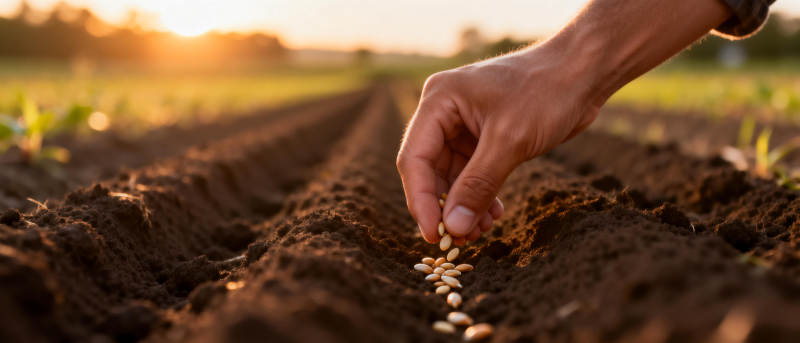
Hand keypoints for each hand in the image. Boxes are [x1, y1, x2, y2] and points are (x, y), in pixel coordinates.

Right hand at [396, 44, 602, 243]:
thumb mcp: (510, 141)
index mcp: (439, 101)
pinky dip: (481, 195)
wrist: (584, 72)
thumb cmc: (546, 92)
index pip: (415, 158)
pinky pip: (472, 173)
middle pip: (429, 170)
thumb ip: (478, 185)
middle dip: (445, 207)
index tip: (432, 235)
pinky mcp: (484, 137)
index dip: (421, 200)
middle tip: (460, 240)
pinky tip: (494, 216)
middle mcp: (444, 112)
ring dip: (464, 206)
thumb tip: (453, 228)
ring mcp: (464, 125)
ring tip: (481, 231)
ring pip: (452, 176)